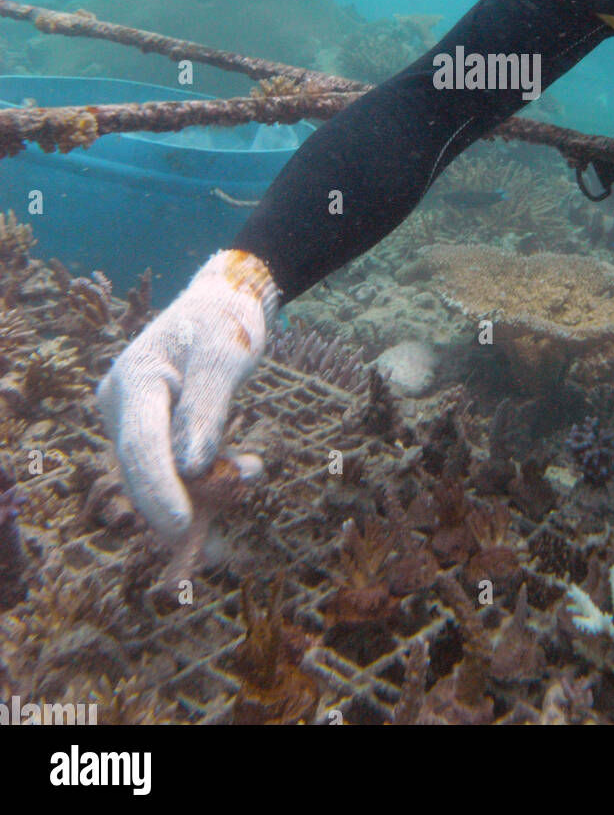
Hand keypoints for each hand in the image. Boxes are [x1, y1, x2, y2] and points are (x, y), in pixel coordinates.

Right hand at [97, 249, 278, 539]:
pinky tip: (244, 472)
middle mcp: (124, 405)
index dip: (159, 490)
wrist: (224, 301)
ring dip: (205, 494)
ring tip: (253, 476)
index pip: (141, 445)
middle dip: (184, 508)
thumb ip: (207, 408)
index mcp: (134, 379)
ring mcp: (136, 420)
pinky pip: (175, 468)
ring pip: (162, 476)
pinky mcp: (156, 432)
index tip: (181, 526)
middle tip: (219, 548)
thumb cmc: (224, 318)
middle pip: (146, 471)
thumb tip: (191, 466)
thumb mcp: (225, 353)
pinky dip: (207, 479)